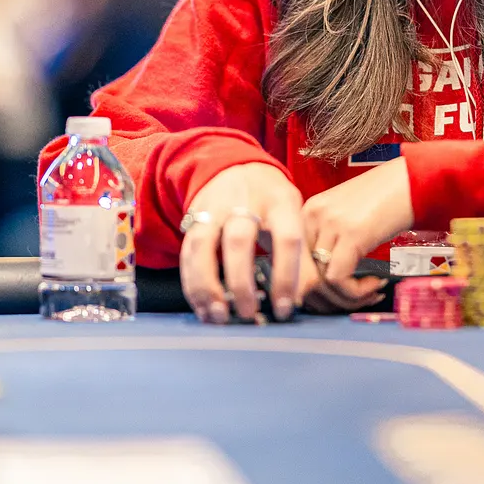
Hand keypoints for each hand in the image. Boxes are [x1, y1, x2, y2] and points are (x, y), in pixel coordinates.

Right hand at [181, 163, 304, 323]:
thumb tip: (295, 302)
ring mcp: (214, 208)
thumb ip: (297, 254)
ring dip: (207, 286)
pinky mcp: (192, 218)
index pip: (287, 239)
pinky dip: (192, 284)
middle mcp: (245, 201)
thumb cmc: (272, 201)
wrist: (235, 166)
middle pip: (239, 241)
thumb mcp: (293, 215)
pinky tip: (203, 308)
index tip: (284, 309)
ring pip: (203, 246)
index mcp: (280, 201)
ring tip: (218, 317)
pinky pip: (187, 253)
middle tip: (248, 314)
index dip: (286, 277)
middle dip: (241, 282)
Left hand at [299, 157, 414, 311]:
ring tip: (370, 293)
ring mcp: (331, 223)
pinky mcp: (351, 234)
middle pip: (303, 275)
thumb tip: (325, 281)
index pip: (294, 262)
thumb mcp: (348, 216)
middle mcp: (313, 216)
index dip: (312, 289)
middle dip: (327, 299)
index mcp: (308, 212)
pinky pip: (339, 279)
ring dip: (345, 299)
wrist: (413, 180)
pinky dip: (356, 292)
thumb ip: (331, 240)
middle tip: (352, 302)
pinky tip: (376, 283)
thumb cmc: (386, 199)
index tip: (334, 297)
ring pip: (320, 281)